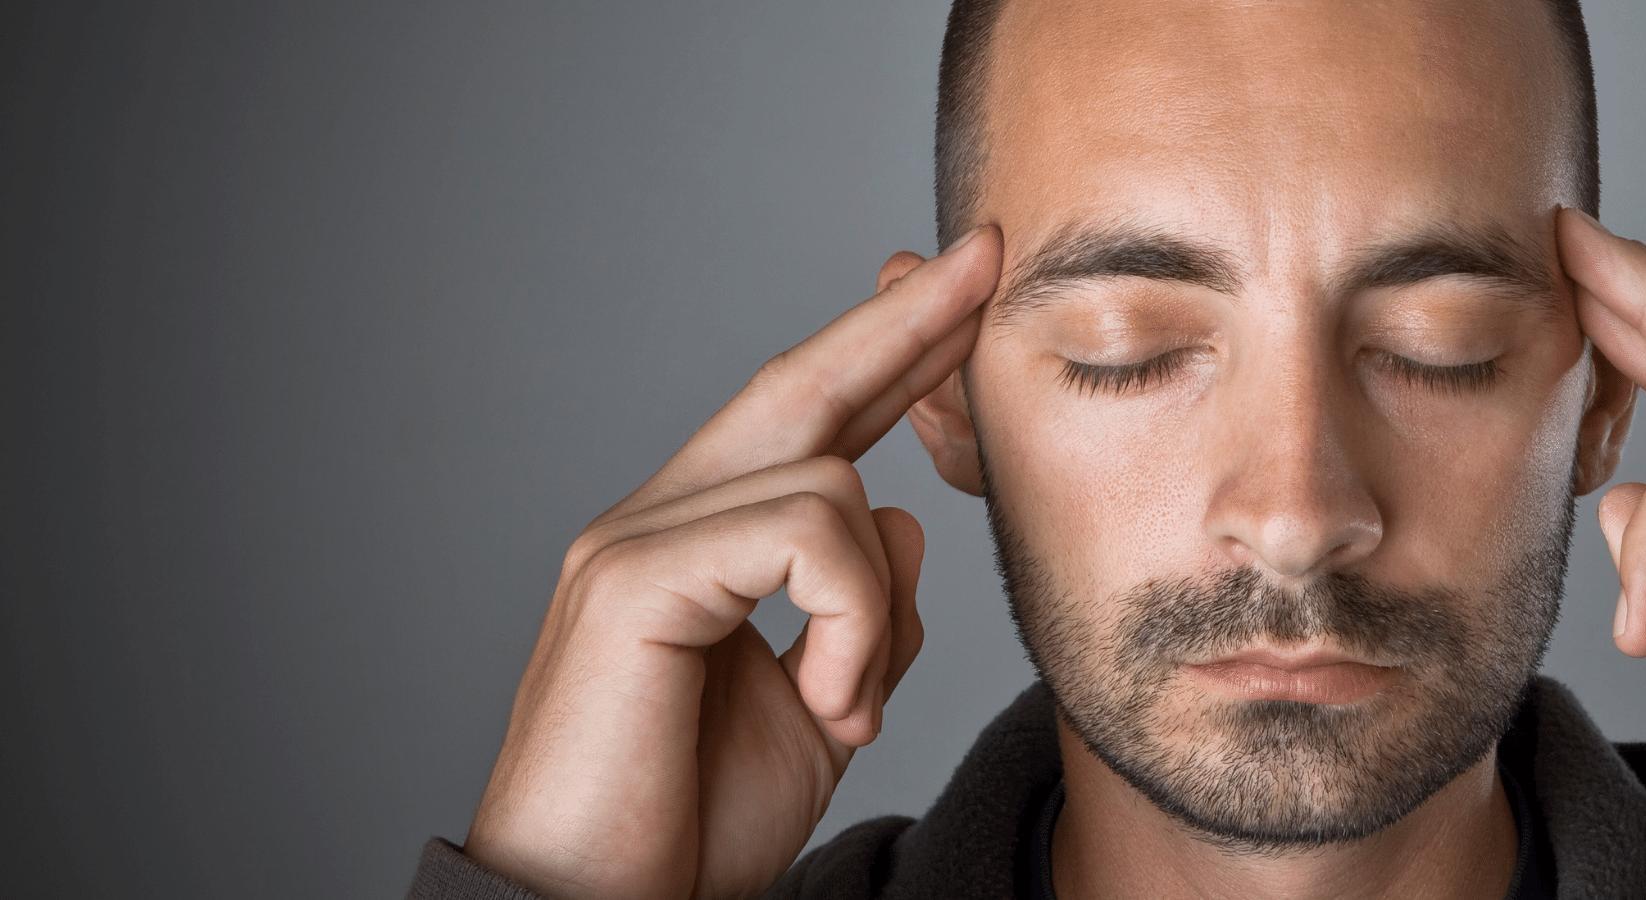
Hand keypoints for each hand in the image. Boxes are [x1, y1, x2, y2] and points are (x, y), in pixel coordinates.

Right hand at [462, 227, 1000, 899]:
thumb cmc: (692, 823)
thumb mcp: (823, 706)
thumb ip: (865, 612)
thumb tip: (905, 517)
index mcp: (699, 544)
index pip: (808, 420)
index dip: (892, 350)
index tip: (969, 286)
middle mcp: (655, 522)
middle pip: (800, 385)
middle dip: (905, 321)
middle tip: (990, 254)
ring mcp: (630, 544)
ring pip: (827, 481)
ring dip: (873, 604)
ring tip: (841, 705)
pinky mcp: (629, 582)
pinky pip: (801, 535)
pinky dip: (848, 621)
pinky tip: (827, 701)